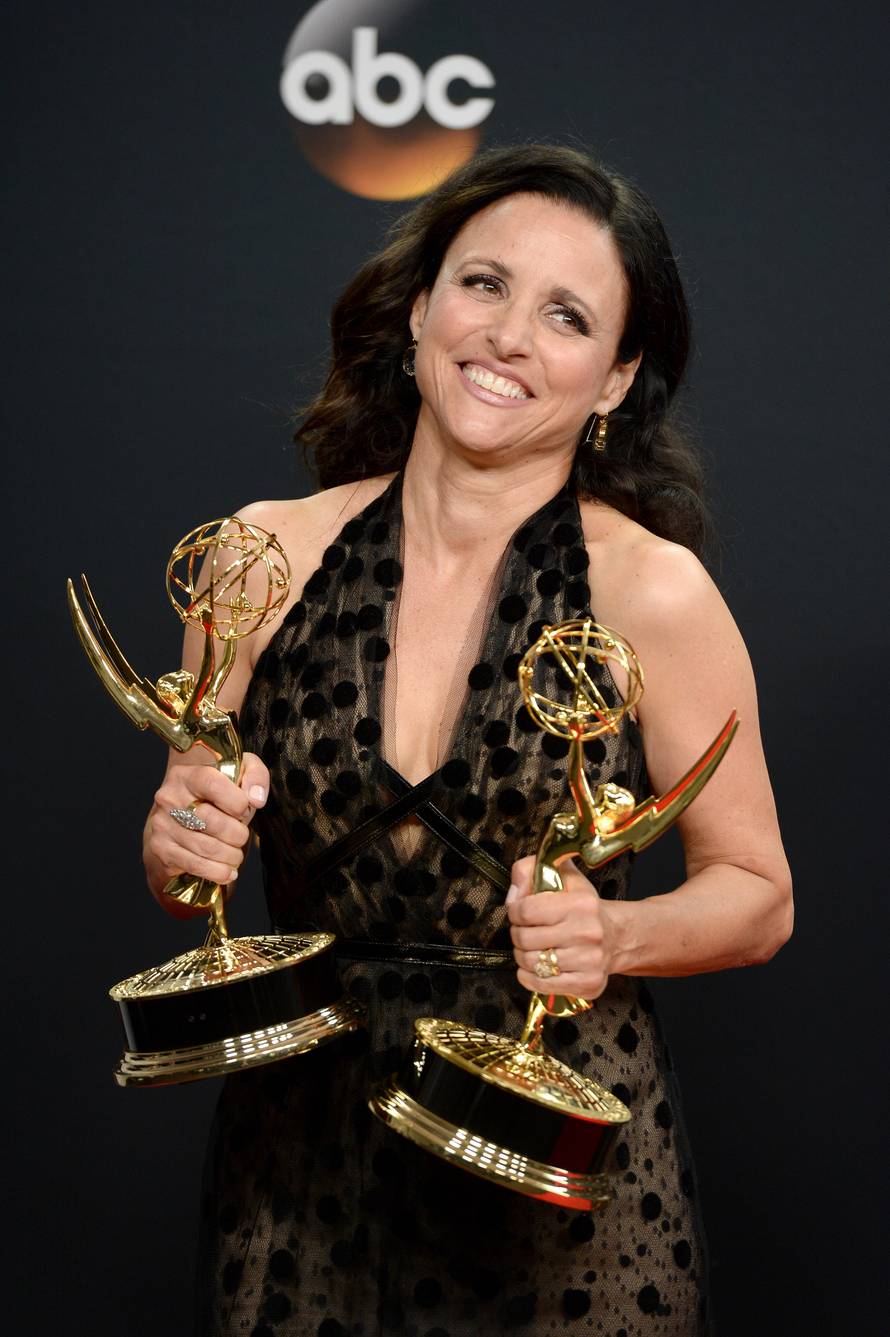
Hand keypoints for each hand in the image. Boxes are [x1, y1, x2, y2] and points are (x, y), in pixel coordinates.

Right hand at [144, 752, 269, 913]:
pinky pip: (195, 865)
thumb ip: (255, 775)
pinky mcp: (161, 849)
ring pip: (206, 847)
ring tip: (237, 854)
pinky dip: (217, 872)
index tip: (245, 809)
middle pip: (212, 821)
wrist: (178, 816)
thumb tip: (256, 798)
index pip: (213, 785)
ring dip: (230, 855)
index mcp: (187, 774)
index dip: (238, 802)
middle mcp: (169, 797)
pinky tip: (228, 871)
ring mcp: (162, 824)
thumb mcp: (238, 773)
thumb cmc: (214, 795)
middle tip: (242, 836)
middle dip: (237, 834)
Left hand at [506, 854, 614, 999]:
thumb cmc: (585, 908)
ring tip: (532, 948)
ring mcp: (590, 961)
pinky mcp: (588, 984)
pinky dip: (529, 976)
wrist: (618, 936)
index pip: (526, 911)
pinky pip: (540, 984)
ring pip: (531, 963)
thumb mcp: (564, 877)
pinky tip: (536, 966)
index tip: (519, 912)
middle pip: (525, 939)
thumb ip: (531, 870)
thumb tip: (513, 896)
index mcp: (581, 904)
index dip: (515, 912)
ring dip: (523, 956)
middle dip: (518, 934)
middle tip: (525, 931)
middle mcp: (588, 933)